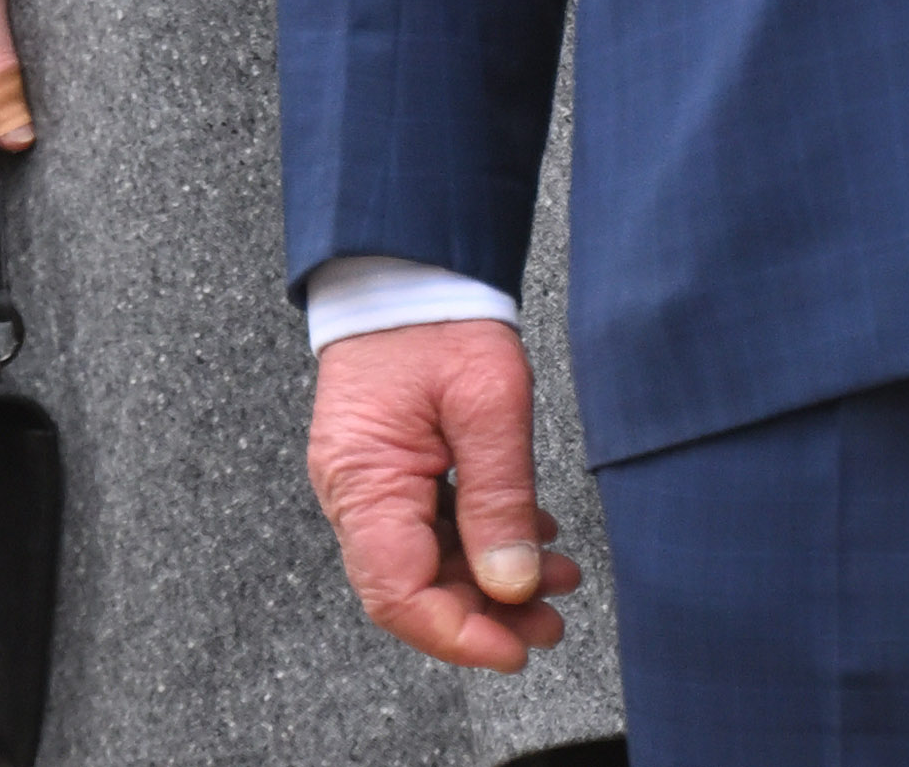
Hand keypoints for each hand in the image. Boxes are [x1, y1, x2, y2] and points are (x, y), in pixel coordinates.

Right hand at [307, 322, 573, 672]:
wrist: (405, 260)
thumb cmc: (437, 317)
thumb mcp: (487, 405)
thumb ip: (500, 500)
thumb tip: (512, 585)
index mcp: (363, 481)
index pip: (399, 594)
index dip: (459, 635)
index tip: (517, 648)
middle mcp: (352, 492)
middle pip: (413, 587)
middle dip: (487, 613)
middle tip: (552, 617)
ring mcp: (368, 480)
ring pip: (425, 561)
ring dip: (490, 578)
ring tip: (556, 576)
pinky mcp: (388, 466)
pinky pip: (428, 525)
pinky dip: (479, 540)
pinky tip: (528, 535)